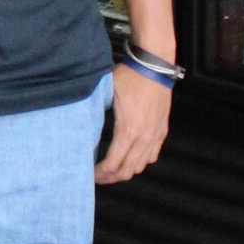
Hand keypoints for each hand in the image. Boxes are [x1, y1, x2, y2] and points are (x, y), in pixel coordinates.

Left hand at [97, 68, 170, 185]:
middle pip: (127, 171)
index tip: (89, 174)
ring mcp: (155, 135)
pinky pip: (152, 155)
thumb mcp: (106, 93)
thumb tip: (81, 126)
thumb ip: (96, 113)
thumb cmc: (129, 77)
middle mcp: (144, 138)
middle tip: (98, 176)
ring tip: (113, 169)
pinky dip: (141, 162)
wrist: (154, 65)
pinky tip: (131, 158)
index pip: (112, 164)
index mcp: (128, 131)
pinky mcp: (162, 131)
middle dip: (111, 177)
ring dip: (126, 171)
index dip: (100, 173)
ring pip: (141, 166)